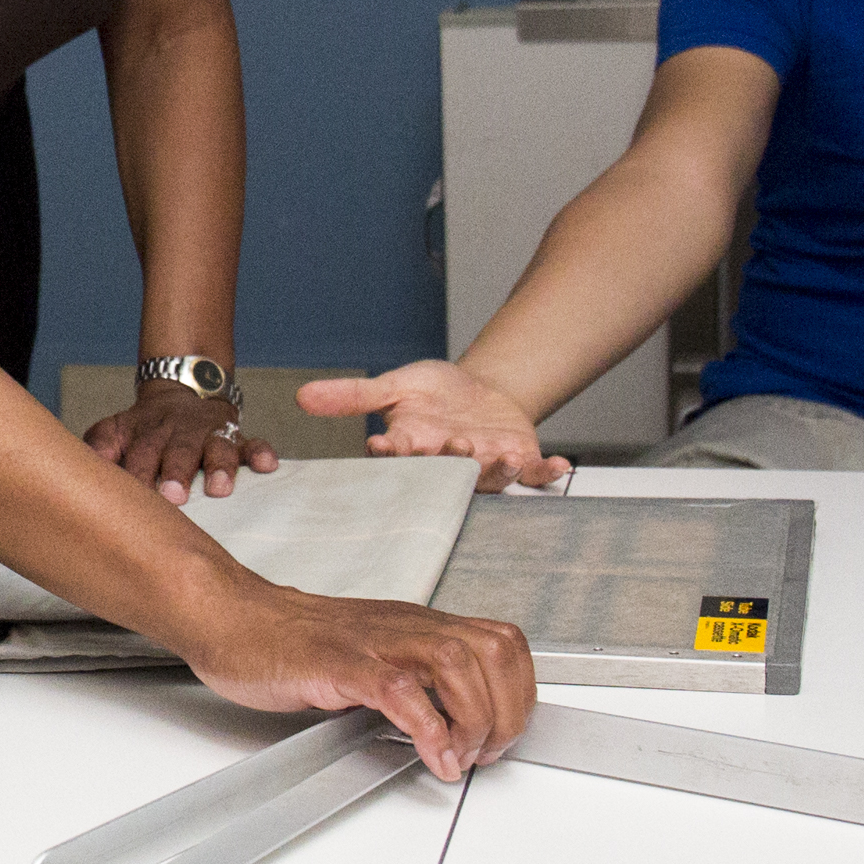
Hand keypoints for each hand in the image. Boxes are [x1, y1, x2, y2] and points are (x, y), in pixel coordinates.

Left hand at [86, 379, 279, 504]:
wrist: (183, 391)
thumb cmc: (144, 429)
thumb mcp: (115, 430)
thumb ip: (99, 447)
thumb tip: (87, 465)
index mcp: (145, 432)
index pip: (139, 453)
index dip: (136, 472)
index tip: (133, 493)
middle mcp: (179, 432)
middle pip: (177, 451)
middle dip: (176, 473)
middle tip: (173, 496)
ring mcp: (210, 434)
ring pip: (217, 448)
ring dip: (219, 467)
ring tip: (219, 489)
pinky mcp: (238, 436)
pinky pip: (253, 442)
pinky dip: (260, 452)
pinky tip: (267, 465)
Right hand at [175, 583, 535, 783]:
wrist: (231, 619)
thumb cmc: (290, 642)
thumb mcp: (369, 657)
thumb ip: (410, 682)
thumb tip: (449, 725)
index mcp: (416, 626)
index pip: (502, 642)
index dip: (519, 692)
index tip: (502, 734)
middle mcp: (404, 626)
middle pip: (494, 650)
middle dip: (507, 710)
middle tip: (485, 751)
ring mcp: (371, 641)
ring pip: (457, 662)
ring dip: (474, 720)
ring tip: (460, 757)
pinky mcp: (337, 663)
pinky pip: (398, 689)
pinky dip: (427, 728)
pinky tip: (431, 756)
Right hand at [293, 361, 569, 490]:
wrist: (481, 393)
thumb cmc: (434, 395)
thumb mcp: (394, 385)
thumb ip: (354, 395)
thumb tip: (302, 396)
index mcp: (415, 450)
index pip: (399, 456)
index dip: (393, 452)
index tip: (383, 445)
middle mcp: (450, 466)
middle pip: (448, 472)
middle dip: (452, 463)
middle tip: (453, 447)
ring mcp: (485, 468)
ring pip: (490, 478)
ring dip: (497, 470)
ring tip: (504, 456)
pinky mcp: (519, 463)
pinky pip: (535, 477)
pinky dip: (548, 474)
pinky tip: (562, 466)